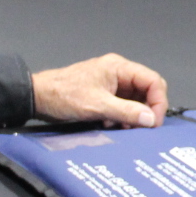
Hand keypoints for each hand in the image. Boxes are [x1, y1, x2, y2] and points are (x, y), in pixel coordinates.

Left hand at [31, 54, 167, 128]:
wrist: (38, 97)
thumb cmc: (63, 95)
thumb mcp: (97, 106)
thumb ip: (126, 112)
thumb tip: (150, 119)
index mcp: (119, 67)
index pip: (152, 81)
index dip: (158, 102)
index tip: (154, 123)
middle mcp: (118, 72)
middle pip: (146, 90)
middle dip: (146, 110)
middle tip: (142, 129)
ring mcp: (110, 83)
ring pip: (135, 100)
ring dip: (133, 116)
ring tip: (125, 128)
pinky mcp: (103, 93)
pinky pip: (122, 105)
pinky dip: (122, 116)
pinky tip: (112, 126)